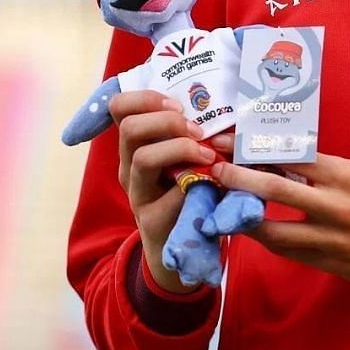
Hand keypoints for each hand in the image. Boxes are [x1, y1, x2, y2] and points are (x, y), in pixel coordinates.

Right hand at [110, 89, 215, 293]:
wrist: (181, 251)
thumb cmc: (192, 194)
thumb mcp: (187, 160)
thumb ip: (194, 134)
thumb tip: (231, 105)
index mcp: (135, 146)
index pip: (119, 107)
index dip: (145, 98)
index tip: (178, 104)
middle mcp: (129, 167)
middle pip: (129, 128)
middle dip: (167, 122)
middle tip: (197, 130)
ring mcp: (137, 194)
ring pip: (143, 158)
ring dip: (180, 149)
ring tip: (207, 154)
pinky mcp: (152, 220)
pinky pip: (170, 195)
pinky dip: (196, 184)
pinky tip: (215, 183)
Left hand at [210, 155, 349, 290]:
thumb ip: (320, 172)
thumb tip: (277, 163)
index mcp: (343, 174)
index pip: (289, 156)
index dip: (254, 150)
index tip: (229, 143)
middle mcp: (335, 204)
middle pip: (274, 189)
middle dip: (238, 179)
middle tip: (216, 171)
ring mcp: (331, 237)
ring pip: (273, 229)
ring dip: (243, 219)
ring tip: (223, 209)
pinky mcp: (331, 262)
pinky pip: (288, 252)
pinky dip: (268, 240)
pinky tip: (252, 232)